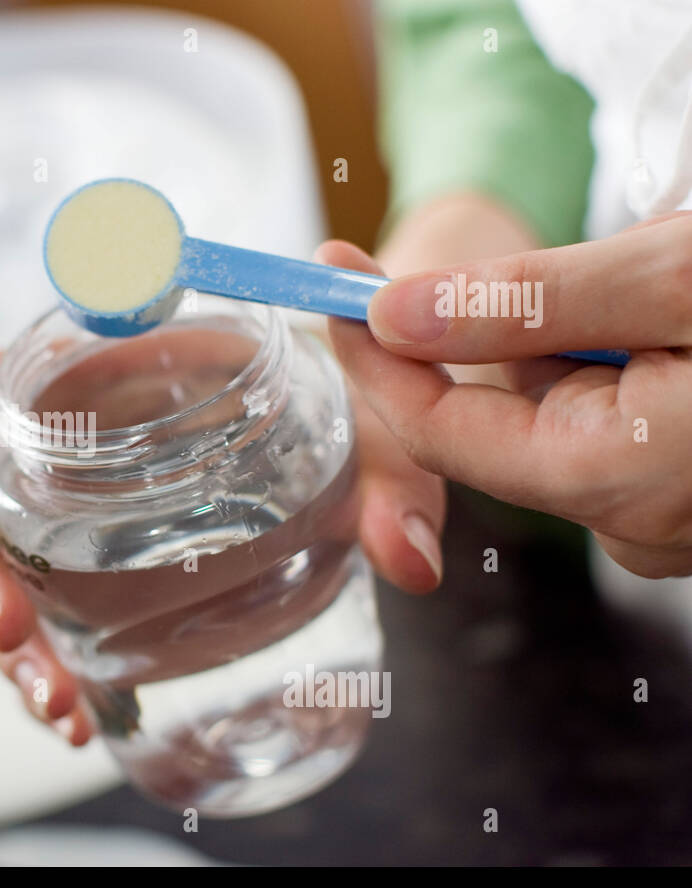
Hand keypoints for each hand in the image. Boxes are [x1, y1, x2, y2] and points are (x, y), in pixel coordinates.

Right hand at [0, 312, 446, 743]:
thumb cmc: (331, 400)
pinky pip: (51, 617)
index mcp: (99, 371)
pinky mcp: (96, 571)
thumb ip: (388, 475)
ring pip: (7, 576)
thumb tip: (413, 560)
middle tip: (15, 635)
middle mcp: (70, 445)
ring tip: (59, 704)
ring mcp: (77, 514)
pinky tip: (80, 716)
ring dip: (16, 645)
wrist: (340, 426)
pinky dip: (54, 667)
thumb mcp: (359, 423)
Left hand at [324, 212, 691, 577]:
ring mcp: (663, 516)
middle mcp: (631, 524)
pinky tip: (675, 320)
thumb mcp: (671, 280)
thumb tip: (394, 316)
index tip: (336, 273)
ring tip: (662, 288)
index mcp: (612, 483)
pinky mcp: (684, 492)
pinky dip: (615, 358)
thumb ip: (523, 303)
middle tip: (592, 257)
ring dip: (576, 335)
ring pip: (555, 410)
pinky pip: (609, 420)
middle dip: (510, 328)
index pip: (434, 430)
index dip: (377, 351)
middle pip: (497, 416)